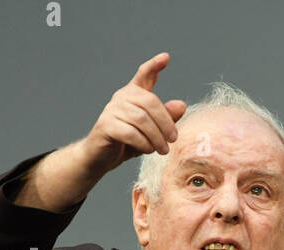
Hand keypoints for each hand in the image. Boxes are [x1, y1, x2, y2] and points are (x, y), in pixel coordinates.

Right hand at [78, 51, 187, 176]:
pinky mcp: (105, 125)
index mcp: (133, 94)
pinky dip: (143, 143)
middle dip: (166, 123)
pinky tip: (148, 149)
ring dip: (156, 137)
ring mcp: (111, 110)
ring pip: (141, 120)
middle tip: (173, 139)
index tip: (165, 57)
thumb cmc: (129, 142)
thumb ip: (166, 118)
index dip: (154, 66)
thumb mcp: (153, 131)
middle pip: (150, 102)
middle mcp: (121, 97)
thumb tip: (181, 105)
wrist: (102, 157)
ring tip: (163, 149)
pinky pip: (130, 133)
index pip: (143, 75)